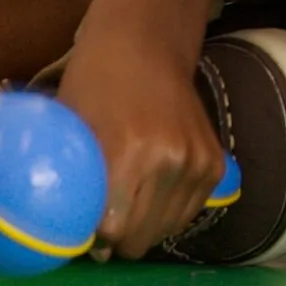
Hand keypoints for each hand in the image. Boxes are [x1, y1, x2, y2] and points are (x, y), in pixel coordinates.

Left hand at [58, 25, 226, 258]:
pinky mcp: (215, 165)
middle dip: (116, 238)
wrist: (146, 47)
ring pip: (166, 230)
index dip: (90, 237)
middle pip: (140, 237)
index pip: (112, 229)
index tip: (79, 228)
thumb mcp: (71, 128)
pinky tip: (150, 195)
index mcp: (131, 151)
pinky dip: (168, 213)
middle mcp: (172, 161)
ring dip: (144, 226)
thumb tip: (70, 234)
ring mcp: (198, 163)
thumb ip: (72, 180)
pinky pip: (189, 213)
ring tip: (127, 203)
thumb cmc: (95, 83)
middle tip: (101, 217)